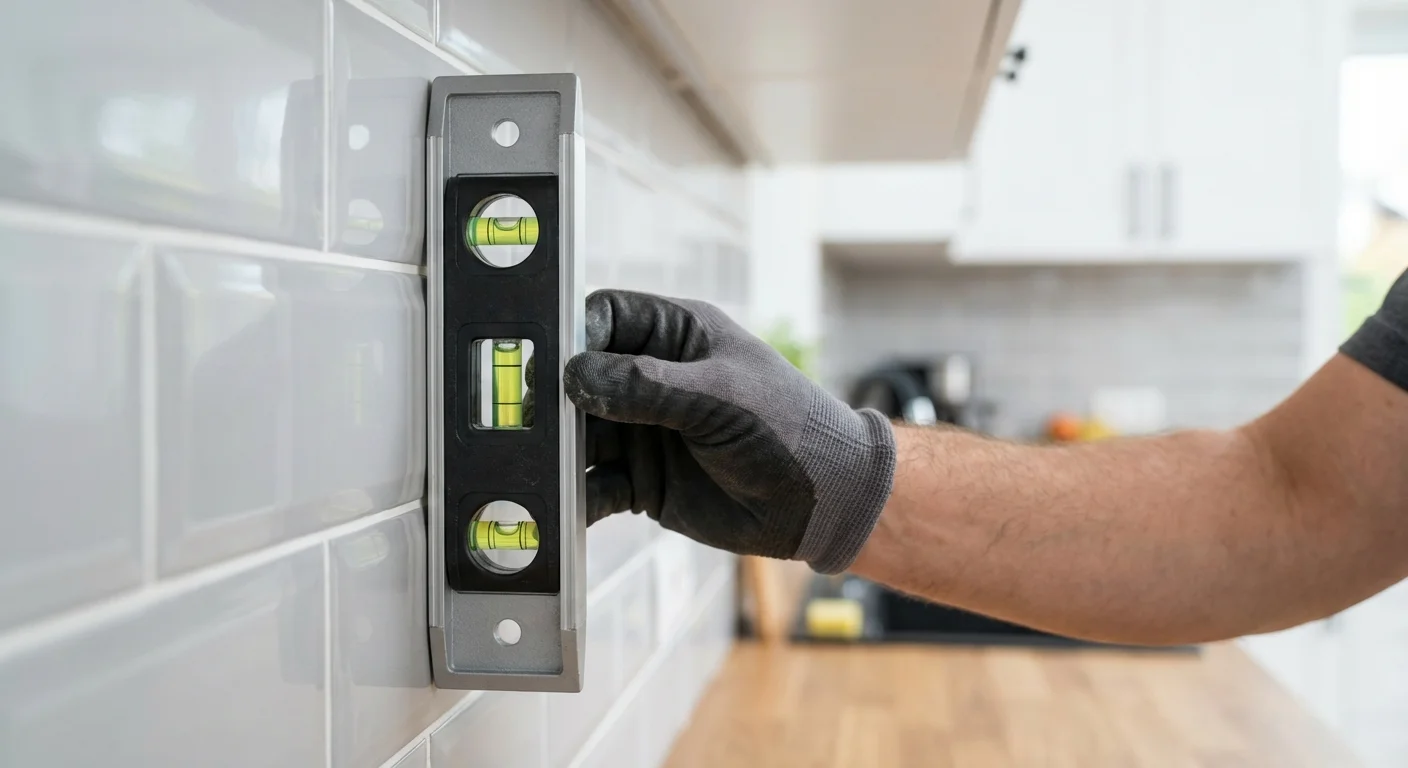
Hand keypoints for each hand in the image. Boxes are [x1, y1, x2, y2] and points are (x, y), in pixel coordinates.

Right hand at [562, 290, 896, 572]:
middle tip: (525, 418)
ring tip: (535, 465)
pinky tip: (560, 505)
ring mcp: (644, 430)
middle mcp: (653, 379)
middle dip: (552, 399)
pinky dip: (575, 496)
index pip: (606, 318)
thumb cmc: (789, 428)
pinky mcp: (642, 480)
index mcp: (677, 336)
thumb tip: (576, 377)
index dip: (572, 334)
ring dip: (557, 450)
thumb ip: (645, 386)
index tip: (546, 360)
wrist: (823, 502)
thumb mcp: (717, 397)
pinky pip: (595, 484)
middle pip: (580, 379)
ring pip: (580, 435)